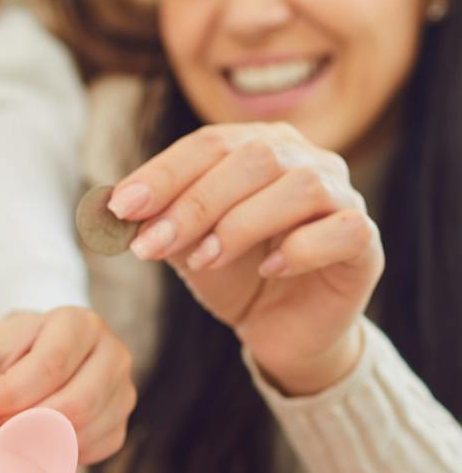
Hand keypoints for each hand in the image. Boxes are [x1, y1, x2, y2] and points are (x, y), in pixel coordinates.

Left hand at [0, 307, 135, 464]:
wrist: (33, 362)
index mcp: (77, 324)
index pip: (49, 365)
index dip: (7, 393)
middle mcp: (112, 355)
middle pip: (73, 405)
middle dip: (20, 424)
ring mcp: (122, 394)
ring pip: (80, 435)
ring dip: (33, 444)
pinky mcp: (118, 429)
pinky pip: (86, 454)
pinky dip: (50, 456)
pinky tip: (26, 442)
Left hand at [108, 122, 383, 395]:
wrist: (278, 328)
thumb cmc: (231, 275)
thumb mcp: (182, 245)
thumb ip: (153, 221)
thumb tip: (107, 208)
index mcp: (258, 146)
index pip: (207, 143)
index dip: (162, 174)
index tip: (120, 209)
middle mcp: (305, 159)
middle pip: (251, 159)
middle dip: (193, 204)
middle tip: (150, 247)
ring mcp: (342, 196)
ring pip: (298, 187)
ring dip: (241, 224)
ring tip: (204, 261)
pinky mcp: (364, 241)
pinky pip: (342, 229)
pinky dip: (301, 247)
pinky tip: (270, 268)